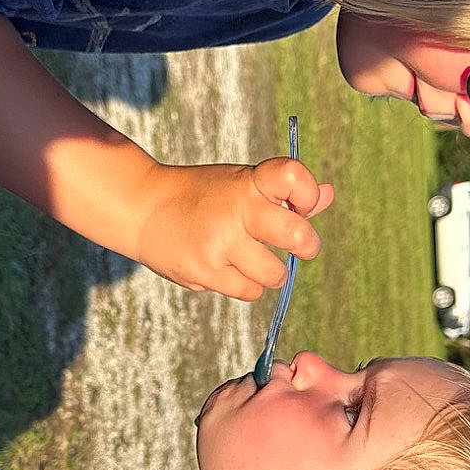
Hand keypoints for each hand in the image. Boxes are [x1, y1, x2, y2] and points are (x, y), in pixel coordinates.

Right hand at [133, 159, 334, 300]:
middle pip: (298, 235)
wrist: (142, 210)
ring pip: (275, 274)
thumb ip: (285, 194)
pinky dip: (244, 284)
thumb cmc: (203, 196)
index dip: (308, 195)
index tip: (300, 204)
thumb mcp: (242, 183)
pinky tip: (224, 267)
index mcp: (249, 180)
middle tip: (299, 245)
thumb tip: (327, 194)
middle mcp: (237, 209)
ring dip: (269, 271)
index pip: (295, 177)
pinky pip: (249, 291)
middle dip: (306, 245)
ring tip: (247, 256)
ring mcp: (220, 243)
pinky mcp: (206, 272)